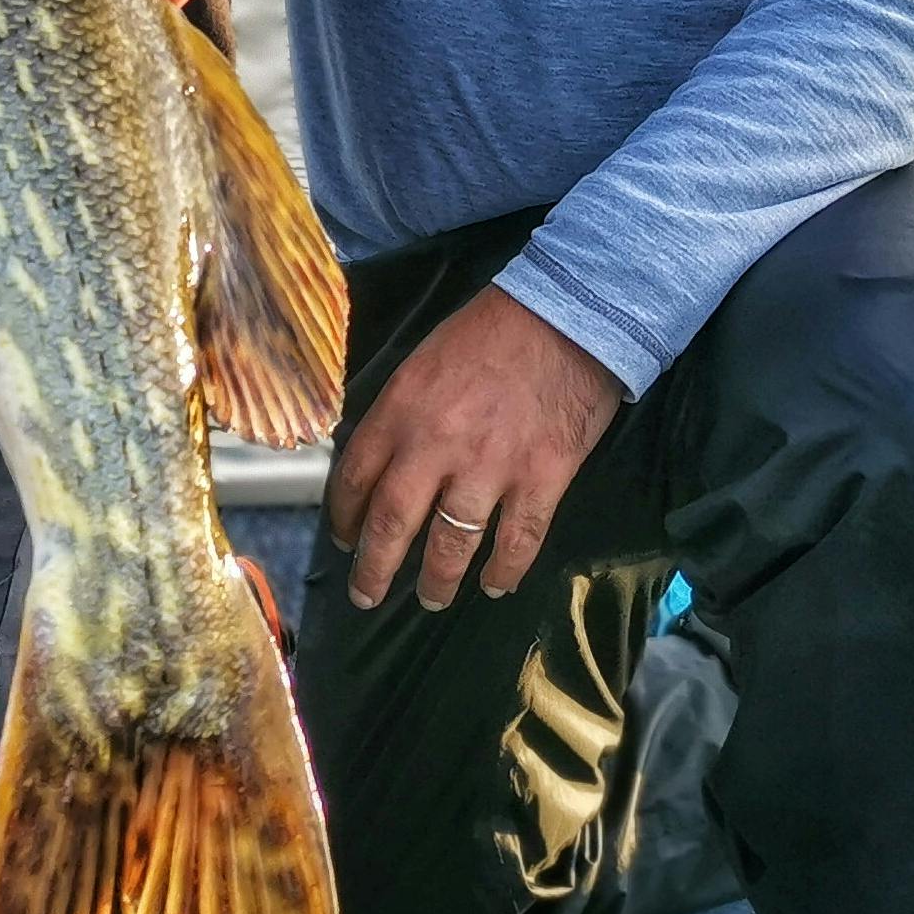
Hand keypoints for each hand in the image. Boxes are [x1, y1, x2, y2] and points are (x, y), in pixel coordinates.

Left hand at [327, 287, 621, 613]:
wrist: (567, 314)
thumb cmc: (490, 331)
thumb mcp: (422, 362)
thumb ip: (400, 414)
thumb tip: (381, 463)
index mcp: (400, 410)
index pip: (356, 478)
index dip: (346, 518)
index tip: (345, 541)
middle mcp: (436, 445)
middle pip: (393, 523)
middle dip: (375, 568)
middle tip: (367, 595)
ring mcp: (490, 467)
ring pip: (452, 545)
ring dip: (437, 581)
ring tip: (431, 598)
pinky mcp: (541, 479)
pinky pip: (517, 541)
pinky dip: (504, 571)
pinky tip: (495, 585)